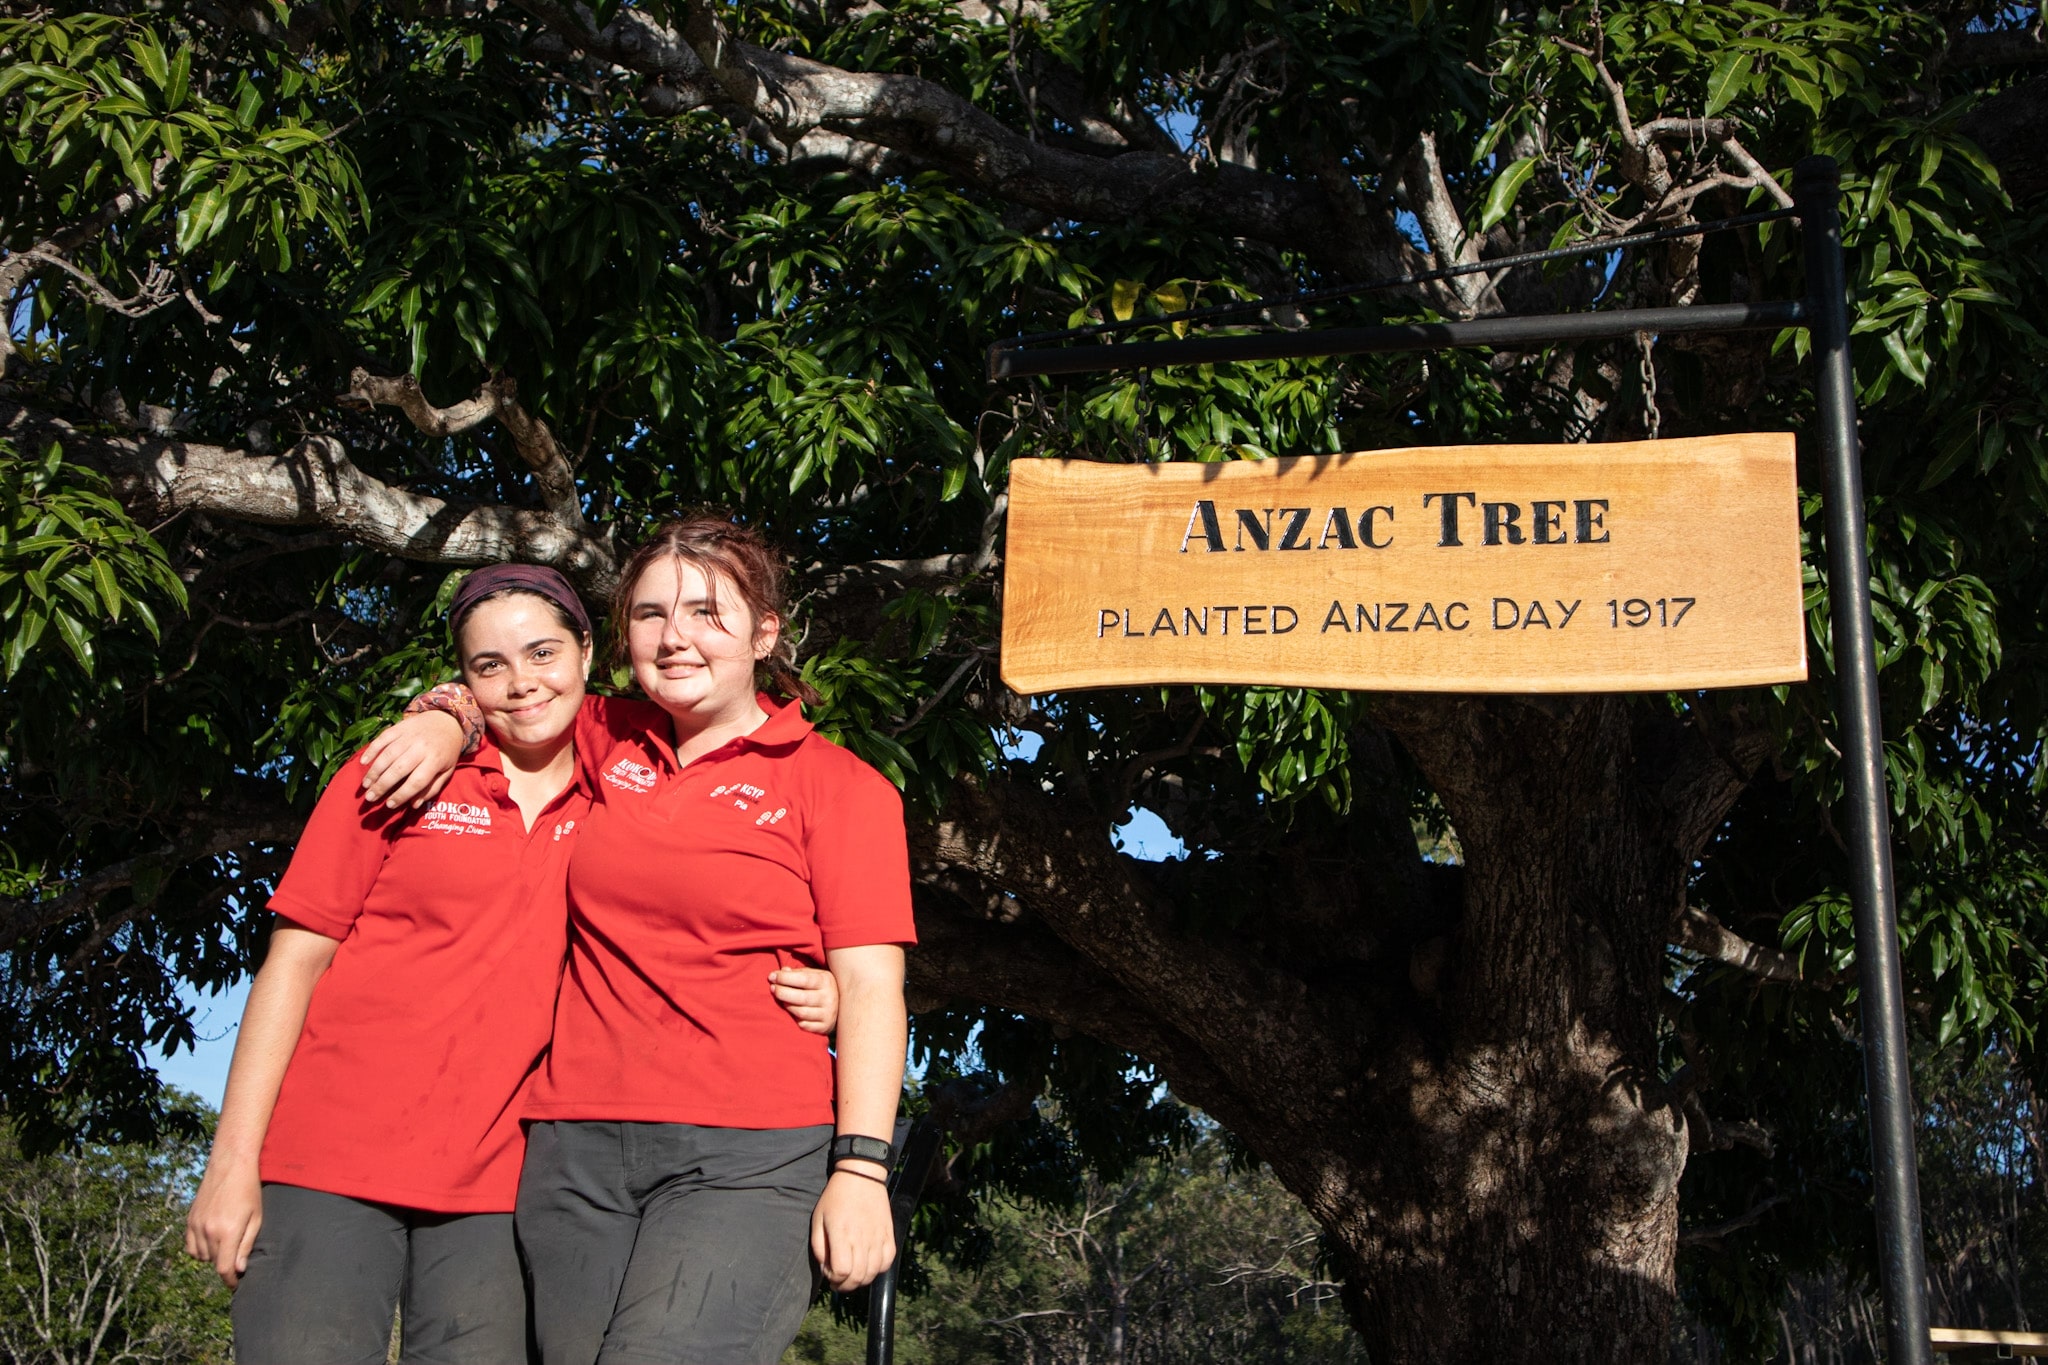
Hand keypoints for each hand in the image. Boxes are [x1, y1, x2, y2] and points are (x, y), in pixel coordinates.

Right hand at [185, 1157, 262, 1287]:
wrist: (230, 1166)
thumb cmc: (249, 1191)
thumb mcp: (256, 1218)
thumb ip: (246, 1245)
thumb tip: (238, 1269)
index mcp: (228, 1232)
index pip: (224, 1268)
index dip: (230, 1281)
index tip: (236, 1285)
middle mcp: (209, 1231)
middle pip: (214, 1263)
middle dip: (225, 1267)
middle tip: (236, 1263)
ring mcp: (196, 1225)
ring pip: (202, 1256)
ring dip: (213, 1257)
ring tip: (227, 1246)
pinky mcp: (189, 1220)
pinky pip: (191, 1246)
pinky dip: (200, 1250)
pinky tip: (212, 1242)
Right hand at [358, 712, 464, 808]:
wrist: (447, 720)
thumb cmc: (446, 751)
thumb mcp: (447, 771)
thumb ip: (432, 788)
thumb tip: (414, 805)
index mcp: (435, 760)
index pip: (417, 781)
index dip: (402, 794)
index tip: (389, 805)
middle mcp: (421, 748)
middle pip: (399, 769)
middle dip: (382, 785)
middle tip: (370, 798)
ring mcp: (409, 736)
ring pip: (387, 755)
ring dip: (374, 771)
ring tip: (365, 785)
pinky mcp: (399, 727)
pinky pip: (382, 739)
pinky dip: (371, 750)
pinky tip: (363, 762)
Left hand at [769, 967, 838, 1033]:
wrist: (843, 1006)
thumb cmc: (821, 987)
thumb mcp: (814, 975)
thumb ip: (798, 973)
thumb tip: (781, 971)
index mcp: (826, 981)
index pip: (803, 979)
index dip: (785, 978)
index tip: (772, 976)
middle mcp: (829, 998)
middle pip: (801, 997)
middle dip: (782, 992)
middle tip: (772, 988)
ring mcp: (827, 1014)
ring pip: (801, 1012)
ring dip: (787, 1005)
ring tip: (780, 999)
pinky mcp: (824, 1027)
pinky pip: (804, 1025)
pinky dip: (794, 1019)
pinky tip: (791, 1012)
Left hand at [810, 1167, 894, 1291]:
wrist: (861, 1176)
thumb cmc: (835, 1198)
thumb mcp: (818, 1219)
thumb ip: (819, 1248)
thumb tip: (827, 1269)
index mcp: (842, 1234)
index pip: (842, 1271)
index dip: (835, 1279)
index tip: (830, 1274)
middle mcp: (862, 1238)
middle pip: (858, 1277)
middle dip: (846, 1286)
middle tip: (839, 1283)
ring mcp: (878, 1237)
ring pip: (873, 1273)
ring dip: (861, 1280)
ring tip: (853, 1275)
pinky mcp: (889, 1234)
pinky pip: (887, 1261)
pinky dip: (878, 1269)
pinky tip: (869, 1265)